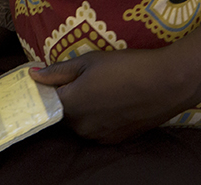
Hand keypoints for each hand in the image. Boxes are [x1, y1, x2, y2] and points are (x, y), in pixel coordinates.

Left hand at [28, 48, 200, 142]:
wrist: (166, 83)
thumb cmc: (125, 67)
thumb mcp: (88, 61)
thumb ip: (58, 71)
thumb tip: (34, 75)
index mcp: (69, 105)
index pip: (45, 100)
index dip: (46, 88)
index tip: (48, 77)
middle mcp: (80, 127)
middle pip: (62, 113)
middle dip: (65, 98)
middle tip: (79, 78)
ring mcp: (99, 136)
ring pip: (80, 122)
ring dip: (81, 108)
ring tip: (99, 88)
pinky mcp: (115, 140)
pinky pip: (96, 128)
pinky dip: (97, 117)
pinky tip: (111, 100)